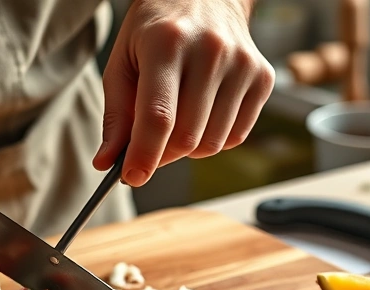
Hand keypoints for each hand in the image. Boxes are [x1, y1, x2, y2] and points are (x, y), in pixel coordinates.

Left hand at [93, 0, 274, 186]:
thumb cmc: (156, 30)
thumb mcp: (122, 61)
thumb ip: (115, 115)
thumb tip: (107, 162)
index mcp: (167, 42)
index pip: (158, 116)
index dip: (144, 156)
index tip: (131, 177)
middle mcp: (210, 51)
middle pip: (186, 136)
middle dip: (161, 155)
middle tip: (147, 147)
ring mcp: (242, 64)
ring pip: (211, 143)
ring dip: (186, 149)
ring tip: (175, 121)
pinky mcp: (262, 77)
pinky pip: (235, 137)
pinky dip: (212, 139)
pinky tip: (200, 114)